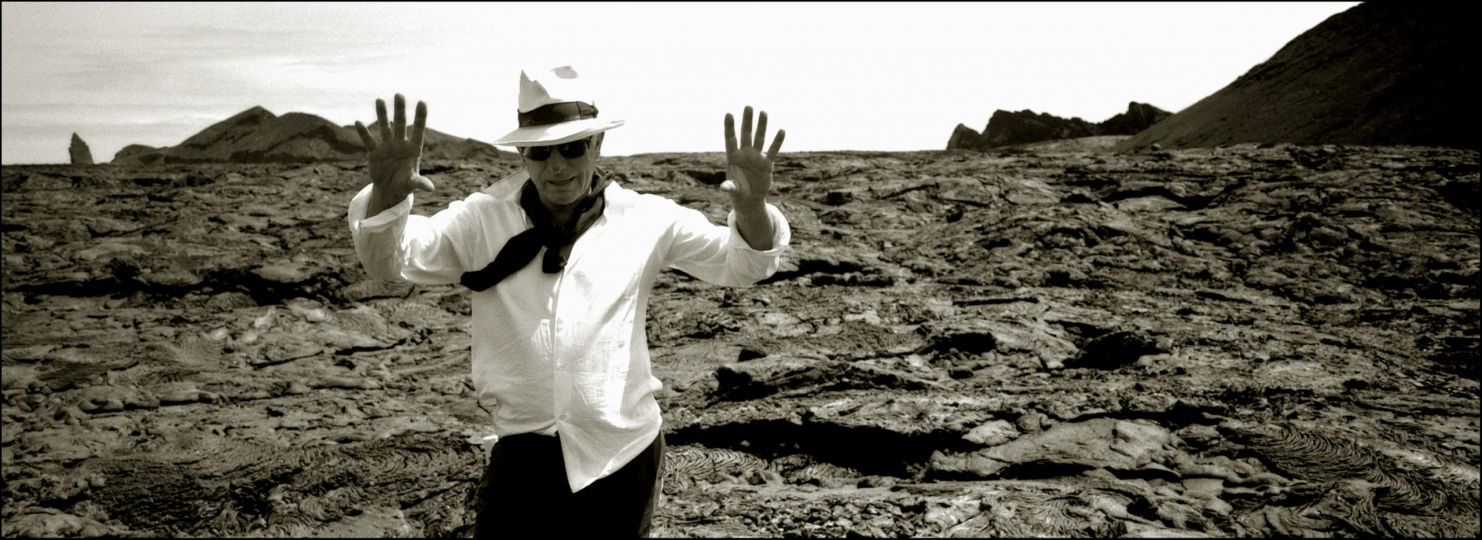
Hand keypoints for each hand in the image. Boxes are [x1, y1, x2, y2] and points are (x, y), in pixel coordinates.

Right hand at [356, 94, 433, 212]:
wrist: (390, 190)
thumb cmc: (405, 185)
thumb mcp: (412, 184)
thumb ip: (420, 183)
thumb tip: (430, 188)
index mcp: (413, 149)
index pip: (418, 130)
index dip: (420, 117)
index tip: (422, 102)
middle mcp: (400, 144)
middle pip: (400, 124)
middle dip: (400, 110)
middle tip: (399, 95)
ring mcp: (387, 146)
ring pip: (385, 127)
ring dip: (382, 115)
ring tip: (379, 100)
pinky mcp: (374, 152)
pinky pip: (369, 141)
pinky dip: (364, 133)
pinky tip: (358, 122)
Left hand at [722, 106, 784, 210]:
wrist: (750, 200)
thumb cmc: (738, 193)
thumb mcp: (733, 191)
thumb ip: (729, 187)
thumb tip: (724, 187)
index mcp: (733, 158)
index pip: (730, 139)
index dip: (729, 127)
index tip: (729, 114)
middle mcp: (744, 154)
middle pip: (745, 134)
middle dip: (747, 121)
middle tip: (748, 107)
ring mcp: (756, 157)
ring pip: (759, 138)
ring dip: (761, 126)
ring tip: (763, 112)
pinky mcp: (767, 163)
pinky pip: (773, 150)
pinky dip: (777, 141)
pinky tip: (781, 131)